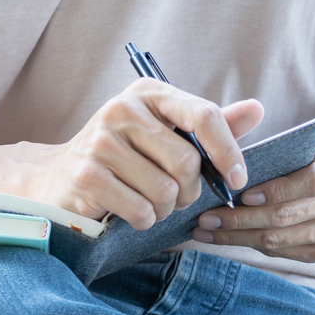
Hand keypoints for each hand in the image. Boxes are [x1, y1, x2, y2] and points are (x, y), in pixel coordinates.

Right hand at [25, 80, 263, 230]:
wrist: (58, 178)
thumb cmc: (122, 158)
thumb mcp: (163, 134)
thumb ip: (207, 126)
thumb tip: (256, 109)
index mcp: (148, 93)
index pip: (203, 116)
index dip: (228, 152)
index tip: (236, 179)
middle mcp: (121, 110)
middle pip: (186, 161)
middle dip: (189, 191)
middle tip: (177, 197)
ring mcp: (100, 141)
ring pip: (165, 190)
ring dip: (165, 209)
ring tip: (151, 204)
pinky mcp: (86, 174)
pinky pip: (140, 209)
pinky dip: (144, 220)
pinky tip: (131, 213)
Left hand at [191, 134, 314, 261]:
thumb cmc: (310, 158)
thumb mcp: (300, 144)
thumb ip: (275, 152)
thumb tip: (226, 168)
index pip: (310, 181)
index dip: (276, 190)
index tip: (243, 195)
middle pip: (286, 215)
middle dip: (240, 219)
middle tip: (205, 217)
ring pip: (279, 239)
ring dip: (236, 237)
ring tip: (205, 231)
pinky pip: (282, 253)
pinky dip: (250, 246)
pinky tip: (224, 239)